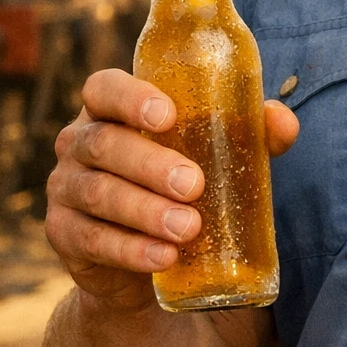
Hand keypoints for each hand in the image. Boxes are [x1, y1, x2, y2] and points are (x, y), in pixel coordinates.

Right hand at [45, 68, 298, 310]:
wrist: (143, 255)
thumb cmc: (181, 181)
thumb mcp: (215, 153)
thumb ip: (250, 132)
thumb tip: (283, 121)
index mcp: (110, 109)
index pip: (104, 88)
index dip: (130, 98)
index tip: (168, 116)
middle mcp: (79, 142)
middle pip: (104, 144)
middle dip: (150, 164)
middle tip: (195, 185)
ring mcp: (65, 188)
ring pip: (97, 193)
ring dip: (144, 211)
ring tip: (188, 228)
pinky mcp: (63, 234)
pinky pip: (90, 240)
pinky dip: (129, 250)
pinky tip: (163, 258)